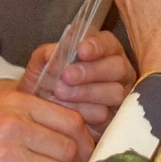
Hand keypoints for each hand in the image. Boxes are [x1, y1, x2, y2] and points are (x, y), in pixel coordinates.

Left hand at [16, 30, 133, 127]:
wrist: (42, 118)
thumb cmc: (46, 86)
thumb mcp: (41, 67)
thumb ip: (46, 55)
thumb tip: (53, 53)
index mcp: (104, 52)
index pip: (108, 43)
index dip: (97, 46)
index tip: (81, 50)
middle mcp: (118, 73)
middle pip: (117, 67)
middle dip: (91, 71)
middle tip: (67, 76)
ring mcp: (119, 96)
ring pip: (115, 92)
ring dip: (87, 93)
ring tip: (61, 94)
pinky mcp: (115, 118)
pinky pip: (109, 115)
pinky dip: (88, 113)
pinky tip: (70, 112)